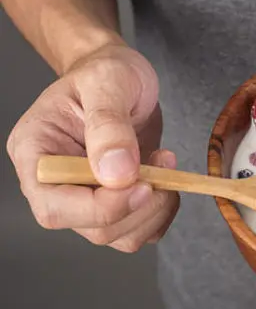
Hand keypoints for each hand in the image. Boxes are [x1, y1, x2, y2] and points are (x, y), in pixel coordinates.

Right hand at [6, 44, 179, 251]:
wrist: (123, 75)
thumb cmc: (106, 72)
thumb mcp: (108, 83)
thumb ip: (109, 126)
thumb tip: (115, 173)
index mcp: (36, 154)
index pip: (55, 207)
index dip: (102, 208)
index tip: (143, 184)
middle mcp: (56, 184)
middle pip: (93, 230)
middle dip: (138, 207)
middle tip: (162, 167)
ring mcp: (87, 197)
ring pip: (121, 236)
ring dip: (155, 210)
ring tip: (165, 165)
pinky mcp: (116, 202)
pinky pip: (141, 229)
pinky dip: (163, 212)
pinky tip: (167, 179)